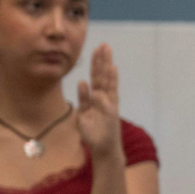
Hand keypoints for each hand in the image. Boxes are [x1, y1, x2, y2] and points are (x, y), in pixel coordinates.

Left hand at [75, 44, 122, 160]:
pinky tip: (111, 68)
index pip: (96, 78)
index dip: (96, 65)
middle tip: (104, 45)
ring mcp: (109, 103)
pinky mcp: (112, 110)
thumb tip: (82, 83)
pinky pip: (109, 94)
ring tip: (107, 51)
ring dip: (107, 65)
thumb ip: (83, 99)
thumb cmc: (94, 134)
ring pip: (107, 80)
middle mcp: (104, 98)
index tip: (96, 50)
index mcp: (96, 99)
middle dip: (102, 60)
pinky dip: (111, 81)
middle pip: (102, 76)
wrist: (103, 149)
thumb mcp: (82, 116)